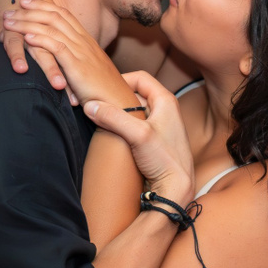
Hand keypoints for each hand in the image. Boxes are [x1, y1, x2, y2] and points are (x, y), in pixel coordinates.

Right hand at [0, 0, 73, 102]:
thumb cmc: (35, 12)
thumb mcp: (49, 28)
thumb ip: (59, 48)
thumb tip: (75, 79)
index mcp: (47, 33)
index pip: (61, 55)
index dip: (70, 75)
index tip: (78, 97)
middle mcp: (31, 30)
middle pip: (43, 50)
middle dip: (51, 68)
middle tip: (60, 85)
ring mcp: (10, 27)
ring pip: (15, 41)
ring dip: (17, 54)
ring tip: (20, 69)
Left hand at [4, 0, 129, 110]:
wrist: (119, 103)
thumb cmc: (103, 90)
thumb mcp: (89, 69)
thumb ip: (77, 59)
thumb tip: (62, 57)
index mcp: (86, 40)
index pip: (63, 14)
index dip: (43, 6)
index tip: (26, 2)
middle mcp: (83, 41)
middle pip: (54, 17)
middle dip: (29, 11)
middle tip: (9, 10)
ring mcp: (81, 52)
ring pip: (51, 29)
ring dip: (27, 23)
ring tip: (9, 23)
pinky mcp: (78, 66)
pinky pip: (57, 47)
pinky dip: (41, 40)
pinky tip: (27, 38)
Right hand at [83, 71, 195, 206]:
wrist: (176, 190)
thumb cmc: (165, 161)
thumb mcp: (138, 135)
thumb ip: (114, 118)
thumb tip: (90, 105)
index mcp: (166, 101)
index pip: (140, 77)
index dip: (121, 79)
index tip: (103, 89)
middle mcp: (165, 110)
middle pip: (135, 95)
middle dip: (116, 99)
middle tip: (99, 105)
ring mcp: (160, 126)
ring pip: (134, 112)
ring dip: (118, 115)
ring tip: (102, 120)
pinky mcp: (154, 141)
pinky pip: (135, 127)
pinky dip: (123, 128)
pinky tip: (112, 135)